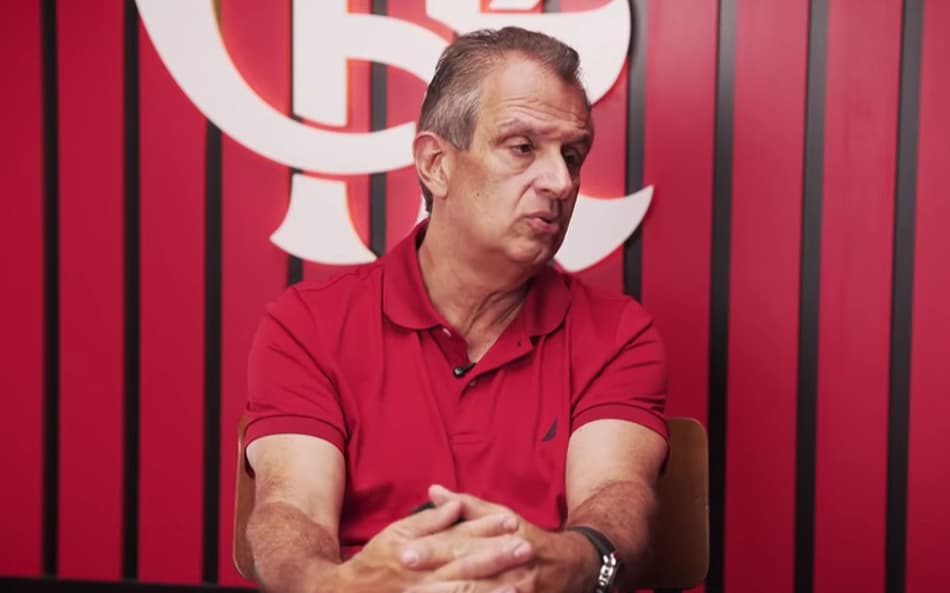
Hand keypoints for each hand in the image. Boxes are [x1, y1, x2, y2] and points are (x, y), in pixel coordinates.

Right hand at [338, 499, 533, 592]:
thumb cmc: (375, 561)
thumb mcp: (396, 533)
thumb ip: (428, 521)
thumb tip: (454, 504)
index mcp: (418, 550)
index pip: (458, 537)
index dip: (485, 529)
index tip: (512, 522)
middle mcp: (423, 576)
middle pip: (465, 565)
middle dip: (496, 558)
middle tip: (525, 549)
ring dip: (490, 591)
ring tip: (518, 587)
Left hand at [401, 486, 594, 592]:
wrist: (575, 566)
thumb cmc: (529, 537)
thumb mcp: (502, 516)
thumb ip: (466, 506)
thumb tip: (433, 490)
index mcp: (505, 536)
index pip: (463, 543)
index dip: (433, 549)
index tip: (404, 551)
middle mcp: (512, 564)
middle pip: (468, 570)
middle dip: (436, 572)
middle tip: (405, 568)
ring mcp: (520, 589)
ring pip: (482, 592)